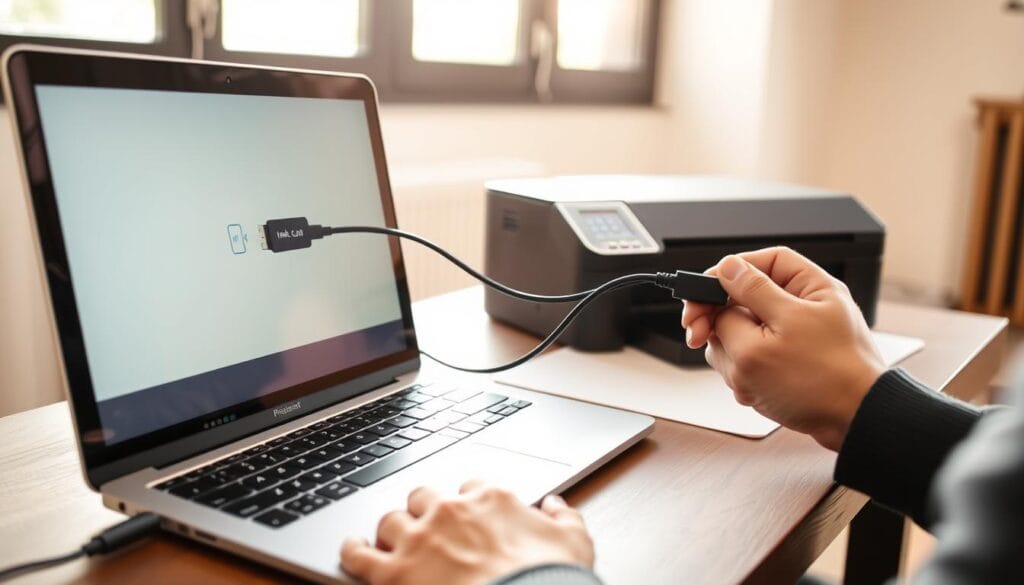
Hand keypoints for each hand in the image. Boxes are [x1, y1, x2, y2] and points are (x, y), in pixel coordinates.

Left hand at [341, 480, 593, 584]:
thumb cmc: (550, 579)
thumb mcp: (575, 543)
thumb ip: (565, 517)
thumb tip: (556, 504)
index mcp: (491, 498)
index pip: (471, 486)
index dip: (468, 502)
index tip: (469, 516)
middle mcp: (450, 511)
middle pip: (424, 497)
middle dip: (425, 511)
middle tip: (430, 530)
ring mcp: (418, 540)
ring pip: (390, 521)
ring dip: (393, 532)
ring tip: (393, 544)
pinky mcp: (393, 573)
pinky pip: (359, 555)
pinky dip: (352, 552)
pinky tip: (353, 552)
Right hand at [681, 247, 884, 450]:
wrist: (854, 425)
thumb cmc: (825, 382)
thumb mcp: (772, 336)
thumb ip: (743, 298)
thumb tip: (726, 270)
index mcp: (806, 287)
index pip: (757, 263)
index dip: (724, 274)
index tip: (699, 293)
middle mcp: (798, 309)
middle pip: (739, 302)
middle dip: (719, 325)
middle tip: (697, 336)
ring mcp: (789, 338)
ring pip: (738, 336)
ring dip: (733, 359)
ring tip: (750, 378)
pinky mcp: (784, 363)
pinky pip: (748, 362)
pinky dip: (746, 378)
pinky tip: (760, 391)